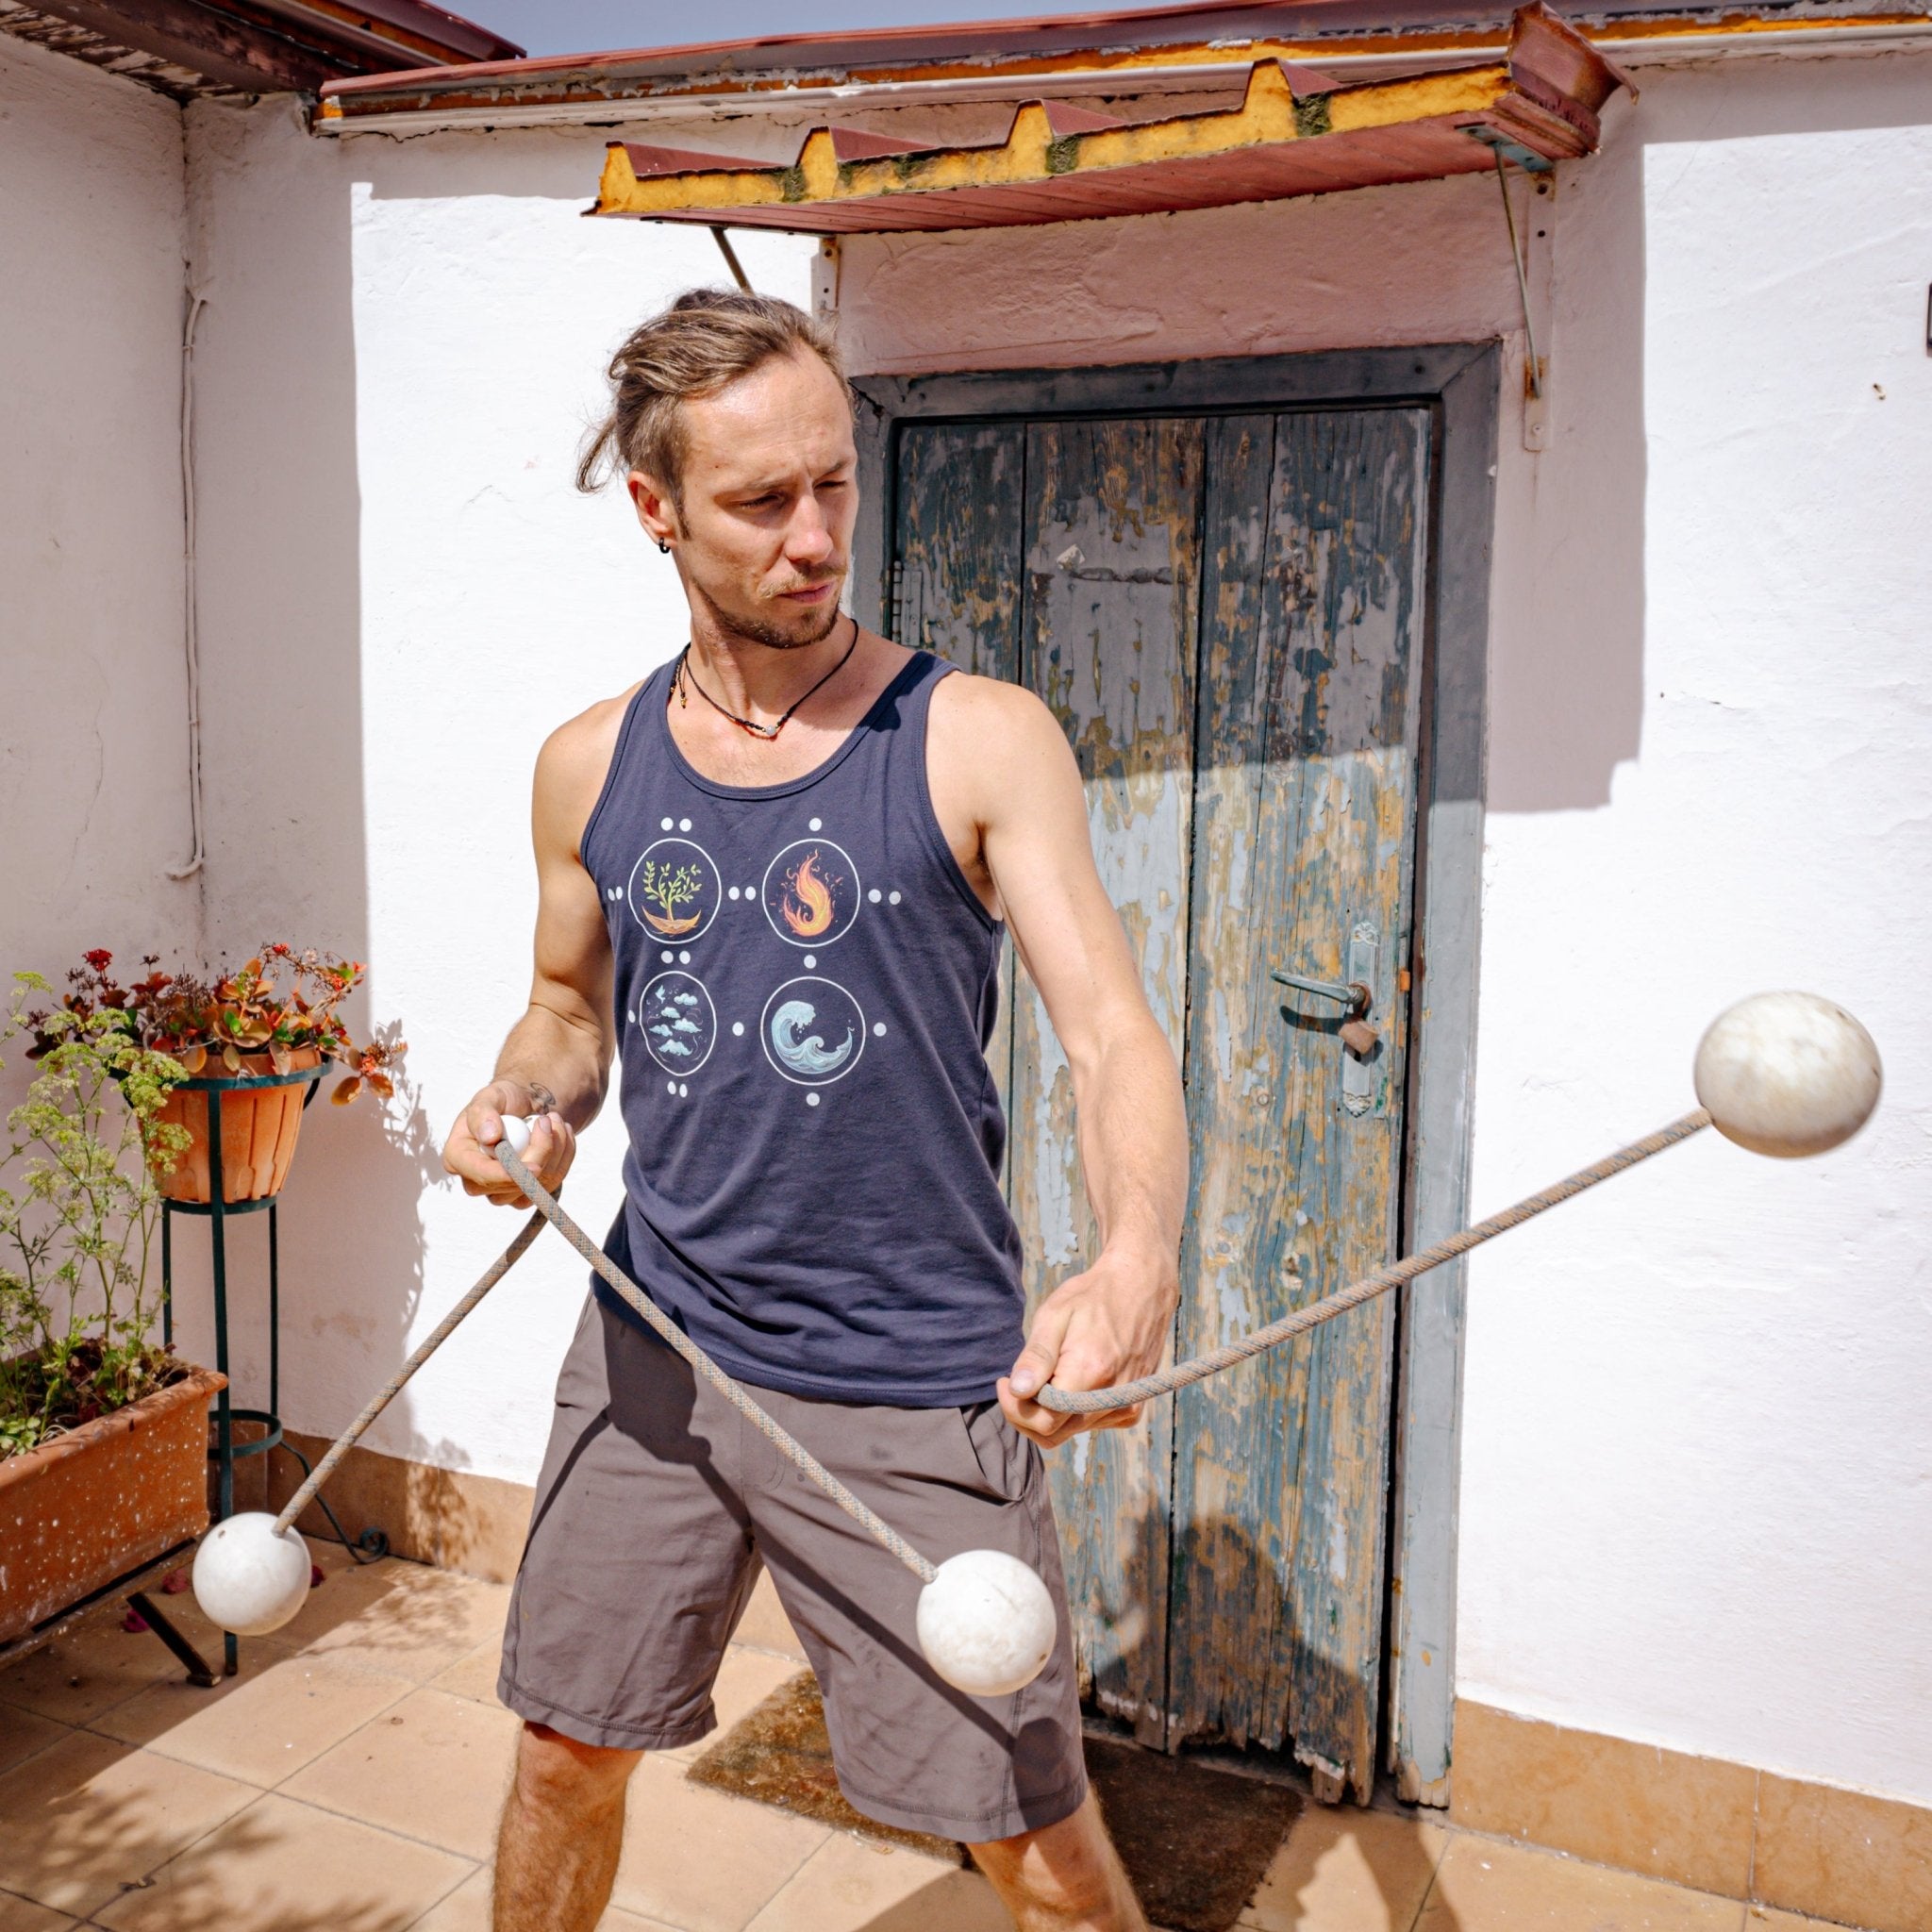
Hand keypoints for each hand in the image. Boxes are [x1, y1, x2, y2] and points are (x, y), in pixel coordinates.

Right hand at [442, 1080, 575, 1206]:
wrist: (524, 1109)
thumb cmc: (503, 1102)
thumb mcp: (490, 1096)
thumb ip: (483, 1112)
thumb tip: (489, 1137)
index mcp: (458, 1158)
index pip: (481, 1176)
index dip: (508, 1175)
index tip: (535, 1166)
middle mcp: (475, 1181)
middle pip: (512, 1185)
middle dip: (540, 1152)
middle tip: (548, 1119)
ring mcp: (500, 1192)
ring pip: (534, 1188)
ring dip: (555, 1152)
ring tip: (554, 1121)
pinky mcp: (523, 1195)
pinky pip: (549, 1187)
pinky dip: (564, 1159)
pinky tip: (562, 1136)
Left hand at [997, 1246, 1177, 1446]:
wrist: (1141, 1287)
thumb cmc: (1093, 1297)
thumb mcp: (1055, 1315)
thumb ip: (1036, 1357)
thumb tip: (1018, 1392)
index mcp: (1090, 1373)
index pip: (1043, 1422)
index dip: (1015, 1408)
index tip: (1005, 1381)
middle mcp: (1113, 1398)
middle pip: (1054, 1433)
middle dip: (1027, 1414)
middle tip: (1019, 1381)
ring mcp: (1126, 1407)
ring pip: (1070, 1431)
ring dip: (1049, 1412)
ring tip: (1049, 1374)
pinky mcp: (1132, 1409)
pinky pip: (1091, 1425)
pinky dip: (1073, 1412)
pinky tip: (1073, 1380)